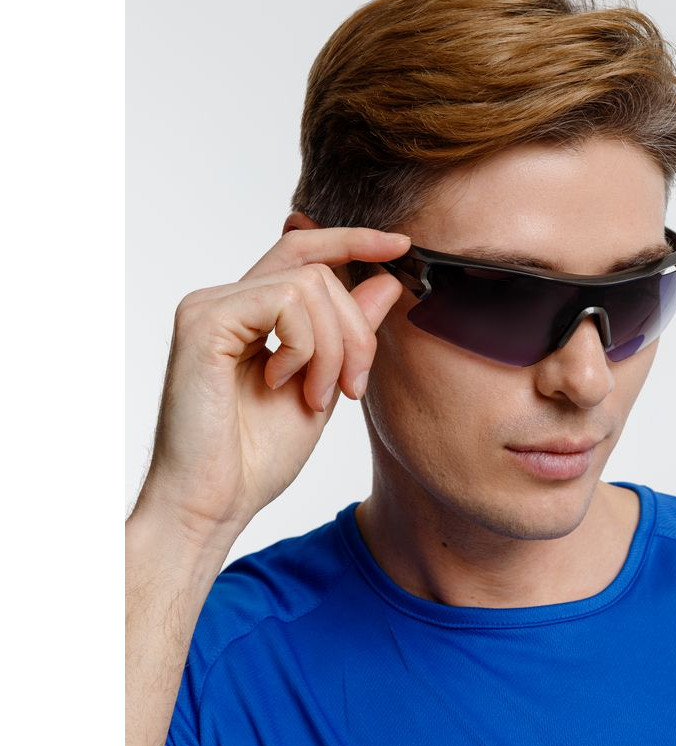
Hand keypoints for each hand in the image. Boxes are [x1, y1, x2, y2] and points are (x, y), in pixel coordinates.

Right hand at [131, 227, 410, 554]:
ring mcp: (210, 306)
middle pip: (318, 269)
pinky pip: (285, 301)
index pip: (305, 252)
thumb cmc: (255, 458)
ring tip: (315, 395)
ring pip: (309, 284)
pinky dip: (305, 346)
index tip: (400, 246)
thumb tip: (385, 281)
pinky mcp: (204, 320)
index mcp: (250, 314)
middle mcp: (225, 300)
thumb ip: (349, 333)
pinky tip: (282, 383)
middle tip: (352, 388)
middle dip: (356, 329)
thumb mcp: (324, 385)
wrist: (212, 504)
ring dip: (333, 348)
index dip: (353, 241)